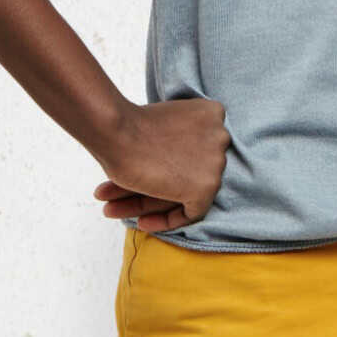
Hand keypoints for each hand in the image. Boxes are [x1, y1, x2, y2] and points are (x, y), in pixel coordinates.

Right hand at [89, 95, 228, 232]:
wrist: (116, 132)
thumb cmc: (128, 125)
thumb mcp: (162, 123)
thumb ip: (175, 140)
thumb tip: (169, 160)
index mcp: (211, 114)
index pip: (193, 149)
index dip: (168, 165)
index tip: (146, 170)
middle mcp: (220, 137)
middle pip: (185, 172)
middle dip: (153, 186)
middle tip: (123, 195)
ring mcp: (216, 163)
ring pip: (182, 192)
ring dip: (149, 203)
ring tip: (117, 210)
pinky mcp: (207, 187)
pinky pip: (190, 213)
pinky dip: (165, 221)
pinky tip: (141, 223)